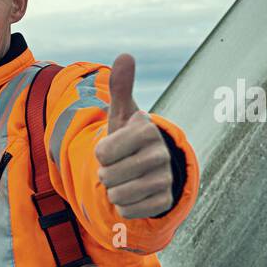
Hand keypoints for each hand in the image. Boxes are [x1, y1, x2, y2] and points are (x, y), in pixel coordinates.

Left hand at [94, 53, 172, 219]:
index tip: (114, 148)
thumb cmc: (129, 139)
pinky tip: (135, 194)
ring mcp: (165, 179)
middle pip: (107, 176)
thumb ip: (120, 87)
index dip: (101, 153)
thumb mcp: (122, 114)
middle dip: (106, 174)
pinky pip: (128, 211)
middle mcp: (160, 154)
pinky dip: (125, 206)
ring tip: (126, 179)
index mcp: (147, 131)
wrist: (150, 168)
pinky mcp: (164, 201)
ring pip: (117, 196)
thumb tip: (125, 55)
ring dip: (114, 191)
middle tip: (119, 166)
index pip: (102, 152)